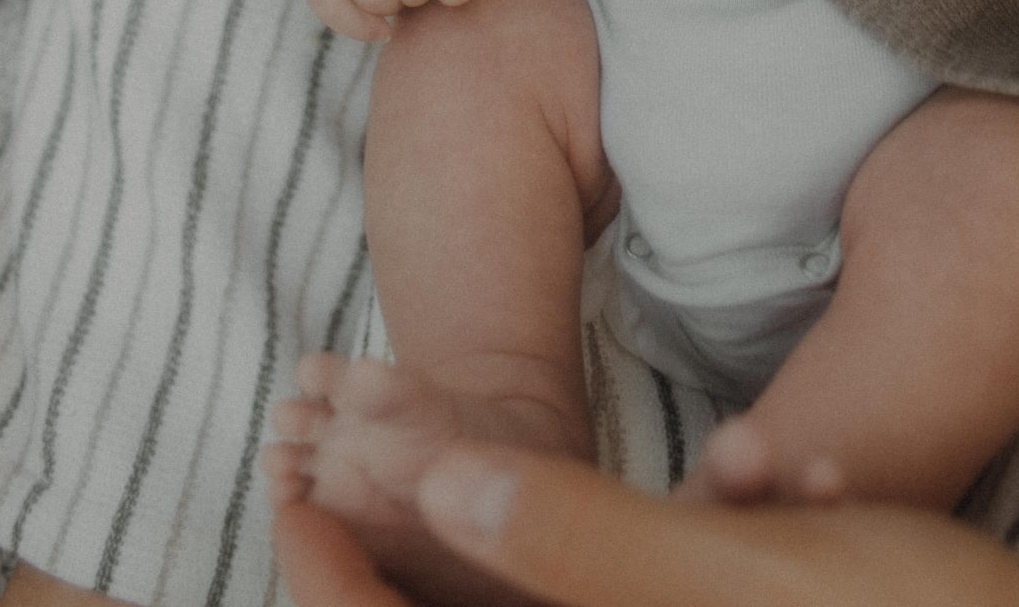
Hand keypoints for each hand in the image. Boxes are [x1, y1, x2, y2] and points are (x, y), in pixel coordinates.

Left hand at [275, 447, 1018, 606]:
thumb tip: (439, 497)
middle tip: (315, 428)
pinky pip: (559, 589)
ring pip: (496, 597)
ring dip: (430, 525)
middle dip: (372, 535)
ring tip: (375, 429)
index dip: (329, 571)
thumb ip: (578, 545)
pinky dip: (505, 533)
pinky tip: (488, 470)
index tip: (285, 472)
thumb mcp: (732, 581)